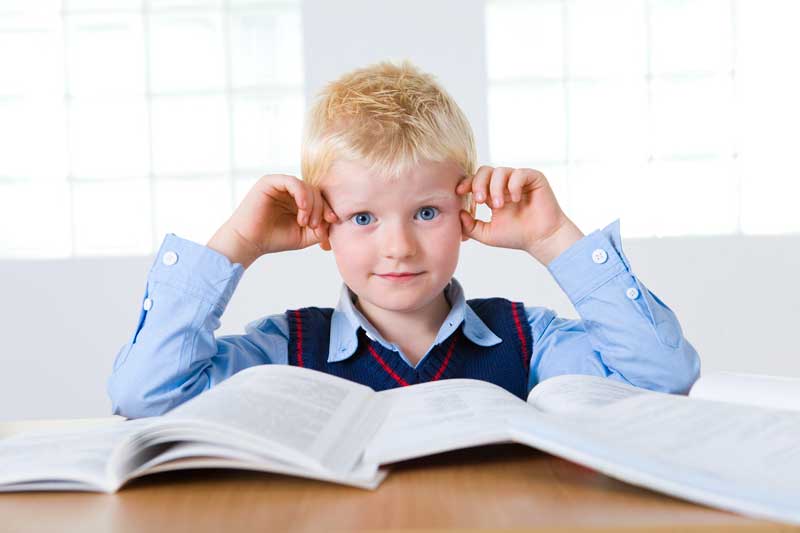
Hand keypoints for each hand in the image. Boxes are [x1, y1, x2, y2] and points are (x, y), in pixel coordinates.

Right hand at [207, 174, 336, 268]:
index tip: (332, 222)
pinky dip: (302, 194)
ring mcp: (280, 184)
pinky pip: (293, 182)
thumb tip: (334, 220)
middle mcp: (290, 190)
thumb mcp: (304, 235)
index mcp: (298, 200)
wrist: (249, 243)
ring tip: (305, 222)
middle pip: (316, 192)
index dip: (329, 209)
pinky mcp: (270, 181)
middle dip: (320, 209)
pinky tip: (302, 208)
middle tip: (314, 227)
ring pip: (307, 187)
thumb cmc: (273, 239)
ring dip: (312, 205)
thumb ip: (321, 227)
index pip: (320, 198)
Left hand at [456, 166, 583, 264]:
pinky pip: (519, 173)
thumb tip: (457, 213)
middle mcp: (505, 184)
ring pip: (500, 171)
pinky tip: (515, 200)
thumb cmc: (516, 236)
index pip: (476, 180)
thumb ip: (469, 226)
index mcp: (492, 194)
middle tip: (480, 200)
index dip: (467, 183)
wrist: (541, 240)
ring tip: (498, 206)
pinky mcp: (534, 178)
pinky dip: (513, 185)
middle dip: (478, 184)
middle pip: (485, 171)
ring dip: (495, 188)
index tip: (460, 192)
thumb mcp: (486, 233)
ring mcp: (519, 180)